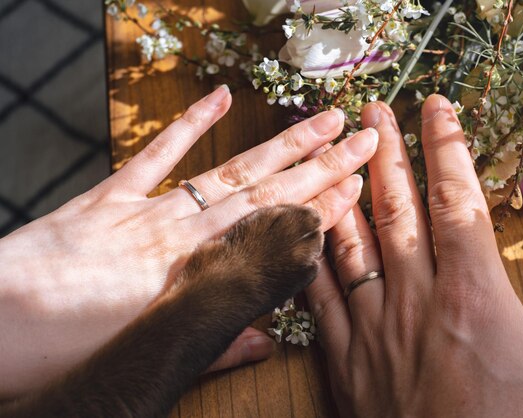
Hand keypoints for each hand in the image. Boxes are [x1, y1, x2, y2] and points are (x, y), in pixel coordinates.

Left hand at [0, 86, 378, 397]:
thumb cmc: (66, 350)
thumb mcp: (147, 358)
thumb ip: (213, 345)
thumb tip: (266, 342)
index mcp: (196, 278)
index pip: (276, 236)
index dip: (322, 209)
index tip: (358, 187)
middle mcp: (183, 237)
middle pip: (266, 195)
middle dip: (321, 167)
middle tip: (362, 140)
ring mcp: (149, 212)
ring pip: (229, 173)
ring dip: (279, 146)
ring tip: (321, 121)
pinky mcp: (111, 197)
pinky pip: (157, 154)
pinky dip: (190, 124)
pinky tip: (223, 98)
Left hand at [306, 97, 522, 416]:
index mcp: (476, 298)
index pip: (456, 201)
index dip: (447, 148)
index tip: (437, 109)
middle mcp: (415, 301)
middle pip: (395, 209)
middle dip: (386, 154)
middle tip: (373, 113)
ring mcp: (371, 329)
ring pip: (349, 242)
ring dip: (343, 193)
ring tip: (335, 156)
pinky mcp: (342, 360)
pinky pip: (317, 294)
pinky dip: (310, 257)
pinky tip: (303, 231)